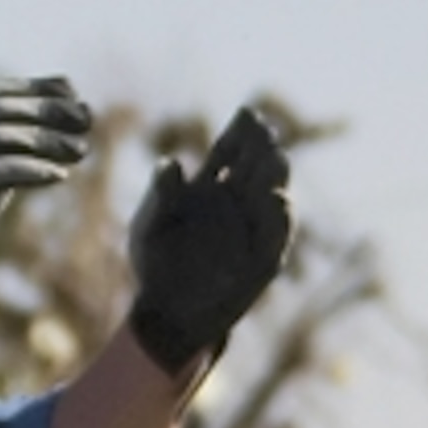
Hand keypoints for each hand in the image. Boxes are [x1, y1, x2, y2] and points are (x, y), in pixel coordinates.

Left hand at [129, 106, 293, 375]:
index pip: (230, 152)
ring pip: (271, 195)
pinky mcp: (264, 260)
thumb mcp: (148, 228)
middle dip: (262, 148)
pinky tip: (279, 200)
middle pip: (255, 167)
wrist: (168, 314)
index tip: (249, 113)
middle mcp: (235, 204)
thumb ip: (161, 196)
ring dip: (275, 176)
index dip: (241, 132)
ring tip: (276, 156)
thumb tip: (170, 163)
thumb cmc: (154, 267)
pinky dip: (279, 219)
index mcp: (208, 189)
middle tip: (266, 131)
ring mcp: (252, 230)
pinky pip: (276, 236)